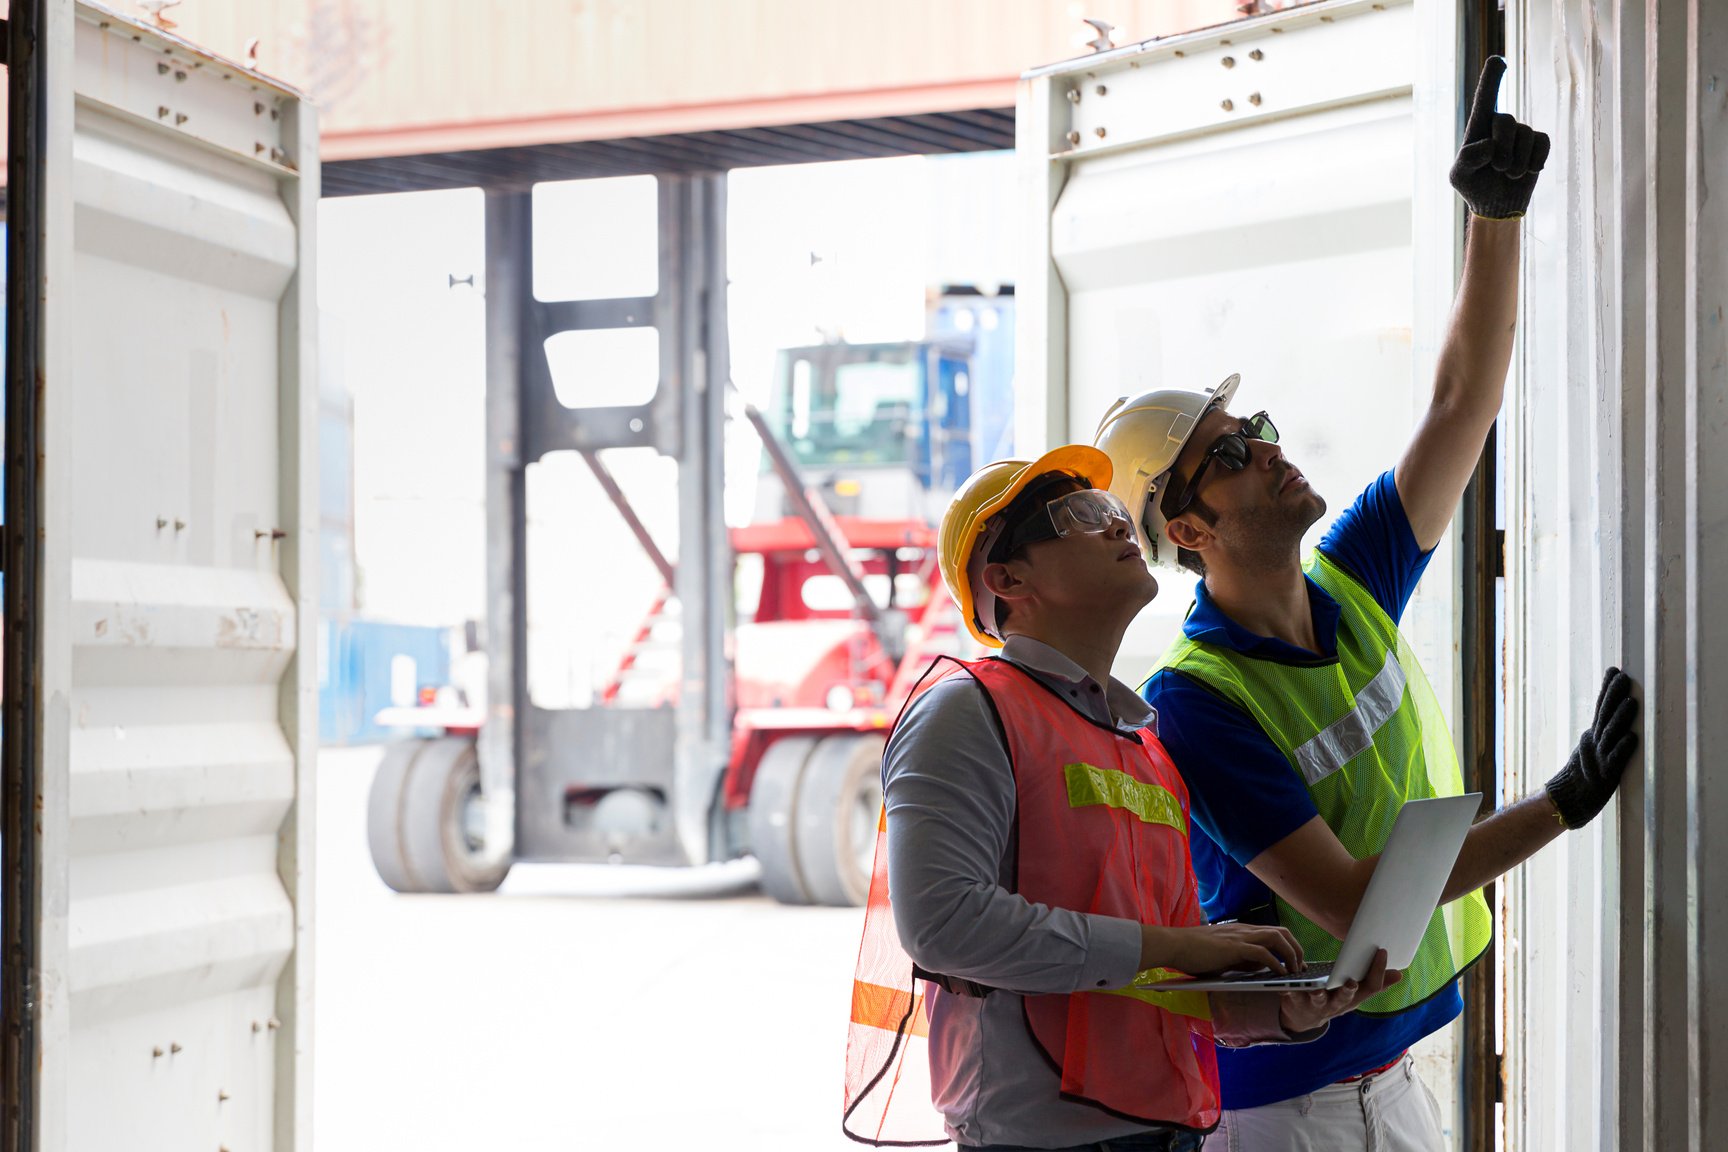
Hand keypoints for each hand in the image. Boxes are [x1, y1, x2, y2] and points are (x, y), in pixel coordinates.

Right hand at [1142, 922, 1303, 976]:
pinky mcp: (1234, 947)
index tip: (1295, 960)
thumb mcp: (1221, 955)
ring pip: (1277, 938)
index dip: (1288, 945)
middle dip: (1296, 948)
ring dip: (1291, 954)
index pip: (1273, 932)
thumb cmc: (1192, 952)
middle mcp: (1244, 930)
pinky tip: (1280, 974)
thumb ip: (1239, 959)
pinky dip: (1276, 963)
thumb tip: (1257, 968)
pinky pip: (1263, 953)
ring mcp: (1240, 937)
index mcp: (1241, 931)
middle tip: (1301, 966)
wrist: (1174, 944)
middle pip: (1282, 932)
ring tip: (1295, 971)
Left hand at [1277, 948, 1401, 1033]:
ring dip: (1318, 995)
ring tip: (1317, 989)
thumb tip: (1399, 974)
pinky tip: (1288, 985)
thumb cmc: (1333, 997)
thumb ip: (1374, 982)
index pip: (1370, 987)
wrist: (1303, 1018)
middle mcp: (1337, 1004)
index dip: (1378, 971)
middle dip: (1348, 991)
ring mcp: (1317, 1005)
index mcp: (1353, 998)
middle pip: (1346, 998)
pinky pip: (1293, 996)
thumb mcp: (1355, 992)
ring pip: (1319, 1000)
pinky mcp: (1297, 1002)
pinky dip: (1290, 990)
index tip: (1382, 951)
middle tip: (1351, 983)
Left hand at [1449, 57, 1550, 219]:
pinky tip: (1527, 171)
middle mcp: (1500, 124)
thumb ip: (1468, 159)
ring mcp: (1521, 132)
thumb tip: (1490, 145)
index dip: (1492, 79)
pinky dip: (1534, 161)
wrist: (1496, 203)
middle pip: (1505, 120)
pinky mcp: (1538, 143)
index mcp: (1478, 127)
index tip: (1497, 60)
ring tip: (1508, 175)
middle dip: (1502, 148)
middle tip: (1497, 169)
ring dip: (1516, 162)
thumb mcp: (1459, 176)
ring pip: (1525, 135)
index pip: (1485, 99)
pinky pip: (1543, 142)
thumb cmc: (1473, 185)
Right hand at [1545, 666, 1640, 827]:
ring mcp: (1598, 759)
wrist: (1566, 802)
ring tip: (1632, 702)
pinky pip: (1615, 761)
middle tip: (1623, 677)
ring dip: (1621, 718)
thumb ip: (1599, 738)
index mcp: (1591, 737)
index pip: (1600, 708)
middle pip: (1604, 716)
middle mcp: (1593, 744)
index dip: (1606, 689)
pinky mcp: (1605, 776)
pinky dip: (1623, 749)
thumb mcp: (1590, 753)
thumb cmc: (1582, 778)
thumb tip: (1606, 723)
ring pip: (1610, 735)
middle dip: (1613, 695)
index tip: (1614, 670)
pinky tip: (1632, 738)